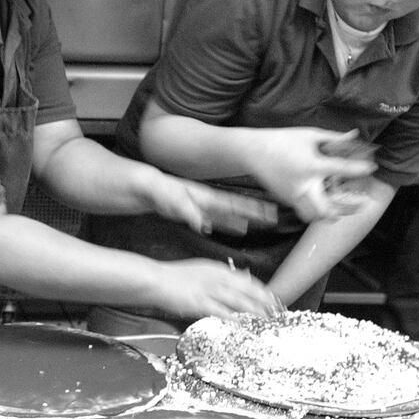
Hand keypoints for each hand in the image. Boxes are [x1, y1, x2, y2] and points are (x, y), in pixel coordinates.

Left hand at [152, 175, 278, 235]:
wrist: (144, 188)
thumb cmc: (158, 191)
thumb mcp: (172, 201)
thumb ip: (187, 212)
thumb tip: (202, 225)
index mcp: (206, 196)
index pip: (234, 204)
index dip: (253, 208)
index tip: (271, 212)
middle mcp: (207, 200)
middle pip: (236, 208)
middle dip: (255, 213)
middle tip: (274, 217)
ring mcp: (201, 206)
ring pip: (227, 215)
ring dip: (242, 220)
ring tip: (259, 225)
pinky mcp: (192, 213)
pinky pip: (213, 220)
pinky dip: (223, 225)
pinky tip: (232, 230)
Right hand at [154, 258, 283, 320]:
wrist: (154, 279)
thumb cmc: (174, 277)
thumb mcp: (201, 269)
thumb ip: (221, 275)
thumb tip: (241, 277)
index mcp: (217, 270)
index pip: (247, 280)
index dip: (262, 290)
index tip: (273, 299)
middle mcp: (216, 278)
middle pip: (247, 290)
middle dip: (264, 301)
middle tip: (278, 311)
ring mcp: (208, 290)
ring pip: (238, 301)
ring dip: (254, 311)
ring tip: (266, 319)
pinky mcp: (198, 302)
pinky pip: (220, 311)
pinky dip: (233, 318)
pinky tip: (242, 324)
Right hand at [253, 128, 374, 220]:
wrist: (253, 152)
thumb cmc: (283, 140)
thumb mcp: (309, 135)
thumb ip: (334, 138)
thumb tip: (354, 135)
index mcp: (312, 166)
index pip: (341, 170)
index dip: (359, 169)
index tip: (371, 168)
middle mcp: (304, 185)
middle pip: (327, 209)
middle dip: (345, 210)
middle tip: (358, 205)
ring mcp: (293, 195)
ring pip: (314, 215)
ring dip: (329, 213)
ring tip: (341, 207)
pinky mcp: (286, 199)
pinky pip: (304, 209)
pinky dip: (316, 208)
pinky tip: (324, 200)